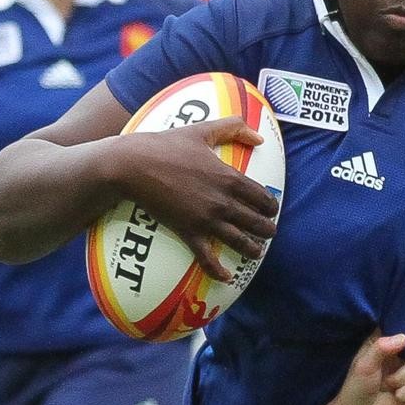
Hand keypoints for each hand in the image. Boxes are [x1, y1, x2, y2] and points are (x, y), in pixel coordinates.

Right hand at [119, 117, 281, 280]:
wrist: (133, 165)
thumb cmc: (166, 145)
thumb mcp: (202, 130)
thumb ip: (233, 127)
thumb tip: (259, 136)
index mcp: (230, 178)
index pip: (263, 197)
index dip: (271, 207)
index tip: (272, 211)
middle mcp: (223, 201)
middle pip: (256, 222)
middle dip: (266, 229)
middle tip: (269, 233)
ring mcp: (206, 219)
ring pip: (239, 241)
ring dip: (252, 249)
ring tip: (256, 253)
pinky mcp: (188, 231)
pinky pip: (207, 257)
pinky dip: (218, 270)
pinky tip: (226, 277)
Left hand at [334, 331, 404, 404]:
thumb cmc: (357, 387)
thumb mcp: (364, 364)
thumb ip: (381, 347)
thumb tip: (404, 337)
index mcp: (385, 343)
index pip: (401, 328)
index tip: (404, 335)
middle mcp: (400, 354)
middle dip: (403, 361)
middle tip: (386, 372)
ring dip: (401, 379)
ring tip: (388, 386)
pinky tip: (396, 396)